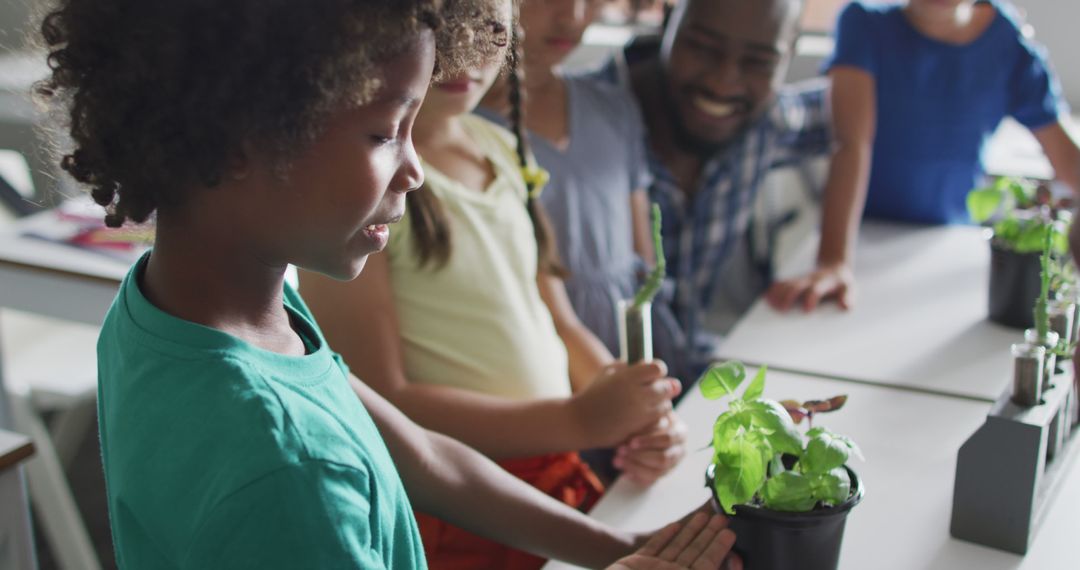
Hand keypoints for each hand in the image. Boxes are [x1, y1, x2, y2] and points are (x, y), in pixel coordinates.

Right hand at [571, 361, 679, 448]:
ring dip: (661, 403)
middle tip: (654, 389)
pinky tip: (646, 416)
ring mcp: (640, 413)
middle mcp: (637, 394)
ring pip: (667, 406)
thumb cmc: (593, 394)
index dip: (656, 370)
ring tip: (649, 403)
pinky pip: (660, 422)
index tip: (651, 374)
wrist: (580, 422)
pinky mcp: (640, 429)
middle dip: (663, 386)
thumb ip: (628, 366)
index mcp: (628, 377)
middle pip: (667, 387)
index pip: (658, 368)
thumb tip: (648, 364)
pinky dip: (657, 419)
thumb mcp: (606, 372)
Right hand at [607, 512, 738, 569]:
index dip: (719, 549)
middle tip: (723, 518)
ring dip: (691, 531)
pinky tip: (674, 525)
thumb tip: (721, 567)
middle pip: (695, 554)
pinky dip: (665, 536)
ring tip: (704, 515)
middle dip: (709, 535)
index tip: (730, 533)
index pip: (707, 565)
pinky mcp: (637, 564)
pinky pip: (655, 548)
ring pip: (677, 548)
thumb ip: (700, 569)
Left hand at [614, 412, 687, 485]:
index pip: (667, 439)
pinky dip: (637, 477)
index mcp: (680, 432)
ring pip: (657, 472)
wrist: (649, 425)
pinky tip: (624, 473)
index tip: (631, 442)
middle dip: (640, 456)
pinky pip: (652, 481)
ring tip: (617, 461)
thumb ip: (644, 421)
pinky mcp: (663, 474)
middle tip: (620, 452)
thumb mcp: (649, 415)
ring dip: (635, 467)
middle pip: (663, 459)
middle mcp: (679, 449)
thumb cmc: (648, 417)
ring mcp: (672, 464)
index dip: (649, 442)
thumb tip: (634, 431)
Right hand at [765, 262, 854, 312]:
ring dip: (778, 294)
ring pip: (787, 284)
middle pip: (797, 286)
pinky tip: (766, 298)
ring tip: (770, 305)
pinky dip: (773, 290)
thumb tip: (845, 306)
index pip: (817, 289)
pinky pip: (782, 283)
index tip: (806, 310)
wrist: (834, 268)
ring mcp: (801, 279)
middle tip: (782, 310)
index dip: (811, 298)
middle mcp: (810, 279)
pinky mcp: (794, 280)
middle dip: (789, 297)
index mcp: (825, 283)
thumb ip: (848, 297)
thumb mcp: (850, 289)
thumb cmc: (842, 284)